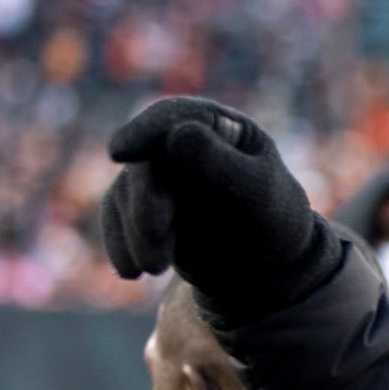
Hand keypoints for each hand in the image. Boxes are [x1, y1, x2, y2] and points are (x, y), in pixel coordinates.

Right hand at [99, 96, 328, 315]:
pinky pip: (117, 219)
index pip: (174, 117)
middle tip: (156, 234)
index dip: (145, 132)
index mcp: (216, 125)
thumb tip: (178, 134)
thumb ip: (221, 165)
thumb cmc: (271, 218)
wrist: (266, 264)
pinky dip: (120, 244)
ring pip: (127, 194)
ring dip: (137, 233)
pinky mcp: (140, 206)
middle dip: (145, 202)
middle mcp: (178, 141)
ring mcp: (156, 174)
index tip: (120, 153)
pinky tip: (130, 271)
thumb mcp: (257, 192)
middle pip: (146, 163)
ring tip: (157, 268)